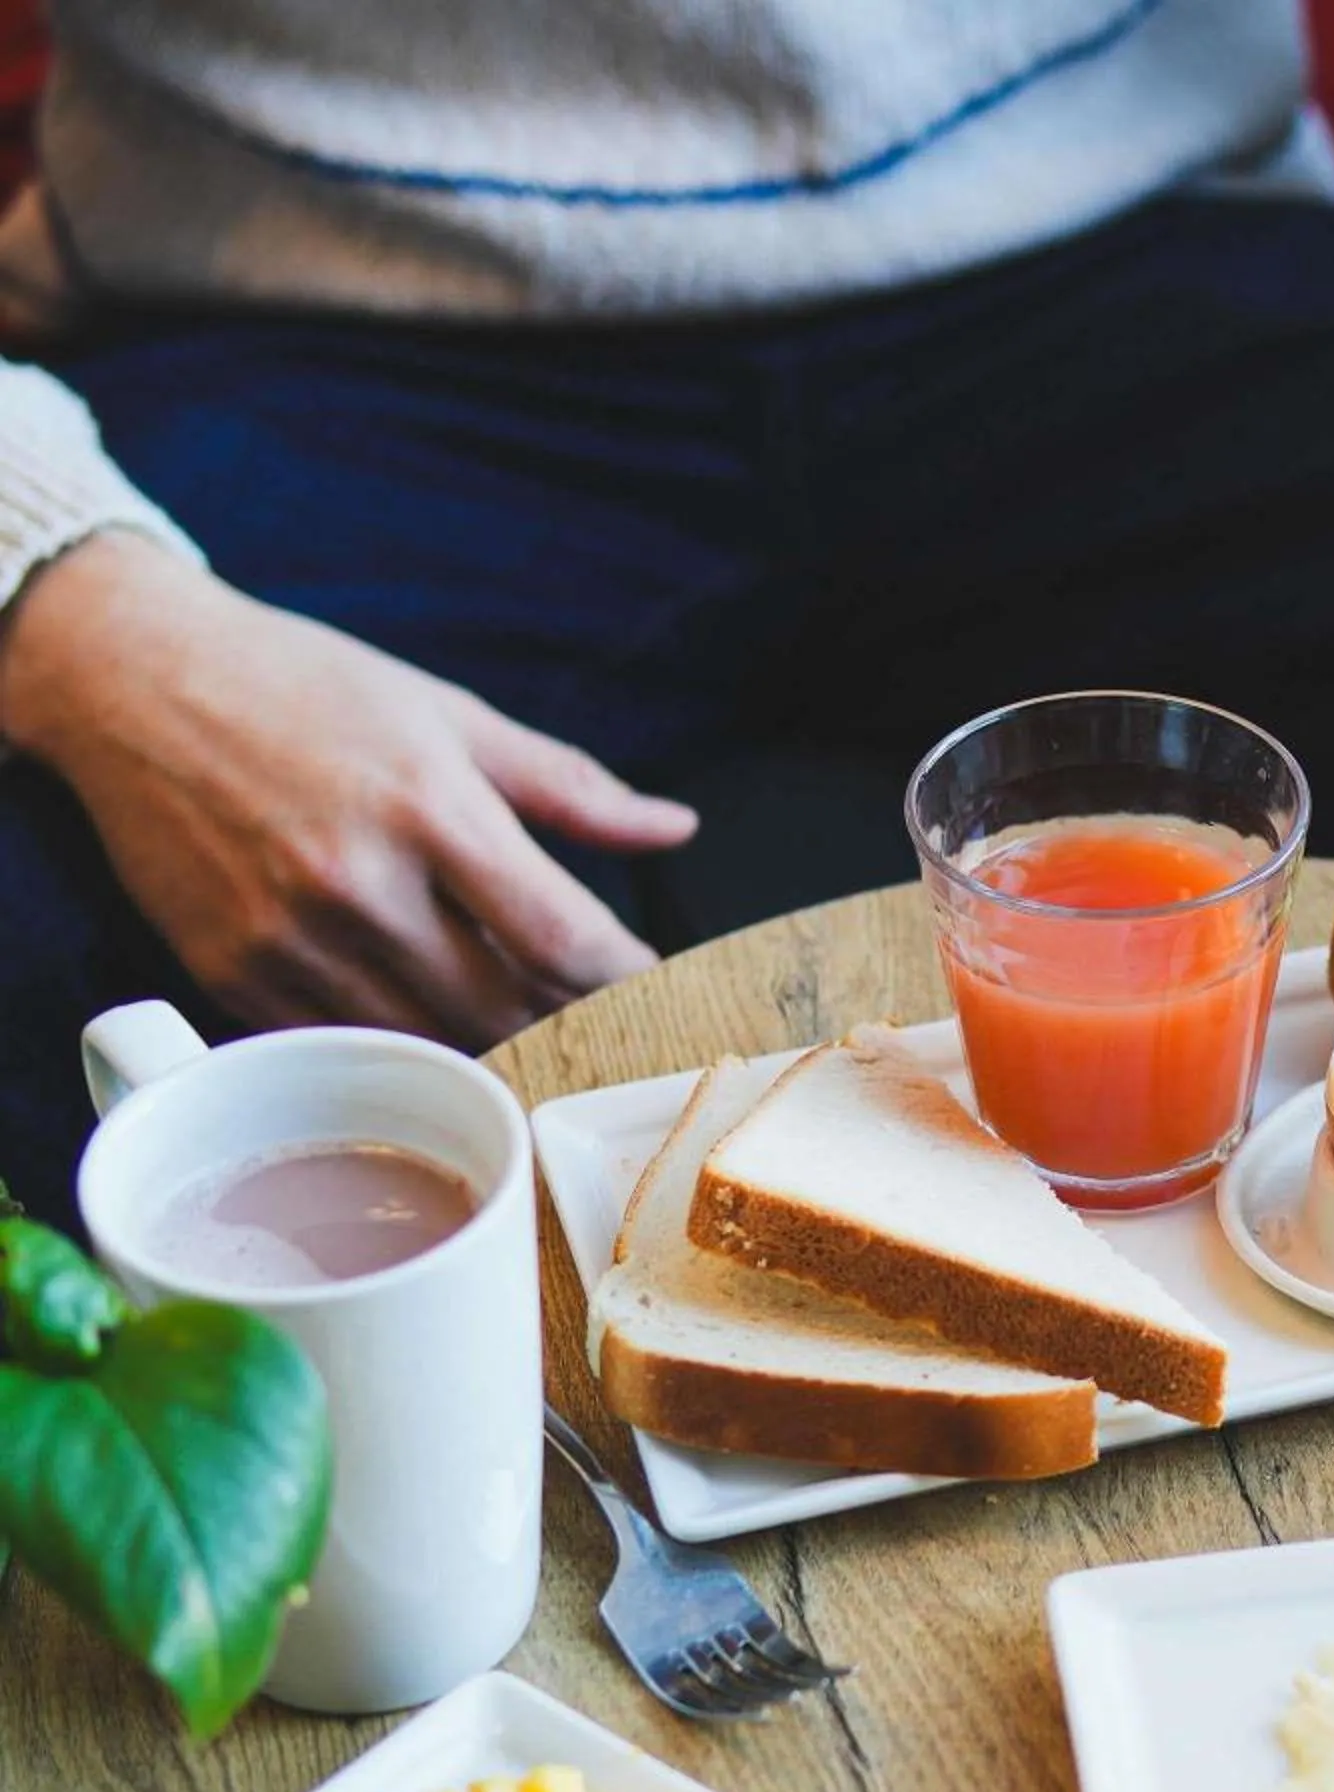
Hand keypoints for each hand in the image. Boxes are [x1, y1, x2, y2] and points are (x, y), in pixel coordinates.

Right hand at [0, 533, 696, 1045]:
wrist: (135, 681)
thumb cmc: (306, 689)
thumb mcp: (451, 716)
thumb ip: (570, 787)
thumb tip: (677, 830)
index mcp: (429, 809)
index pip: (562, 938)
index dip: (627, 981)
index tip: (659, 988)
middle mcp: (359, 883)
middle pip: (509, 1006)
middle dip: (575, 1020)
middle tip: (612, 1019)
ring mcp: (288, 938)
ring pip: (433, 1041)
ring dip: (500, 1045)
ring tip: (540, 1028)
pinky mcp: (233, 975)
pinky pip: (350, 1045)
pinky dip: (409, 1047)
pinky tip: (443, 1026)